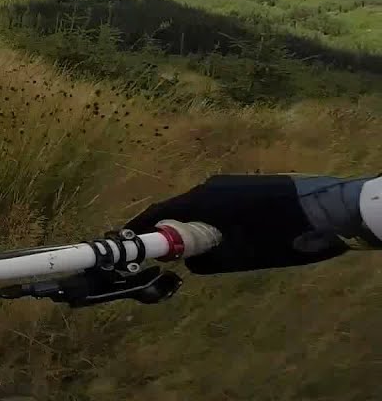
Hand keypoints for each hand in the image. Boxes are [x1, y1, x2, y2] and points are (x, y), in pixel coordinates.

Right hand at [127, 175, 349, 273]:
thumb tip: (188, 263)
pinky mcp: (241, 187)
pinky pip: (213, 204)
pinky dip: (207, 221)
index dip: (141, 227)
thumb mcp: (241, 256)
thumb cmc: (277, 235)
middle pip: (176, 209)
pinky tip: (218, 237)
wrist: (322, 210)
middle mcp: (208, 187)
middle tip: (161, 253)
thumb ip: (209, 260)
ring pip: (196, 207)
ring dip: (190, 226)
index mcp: (202, 201)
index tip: (126, 240)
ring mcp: (225, 184)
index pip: (159, 212)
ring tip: (193, 250)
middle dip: (167, 231)